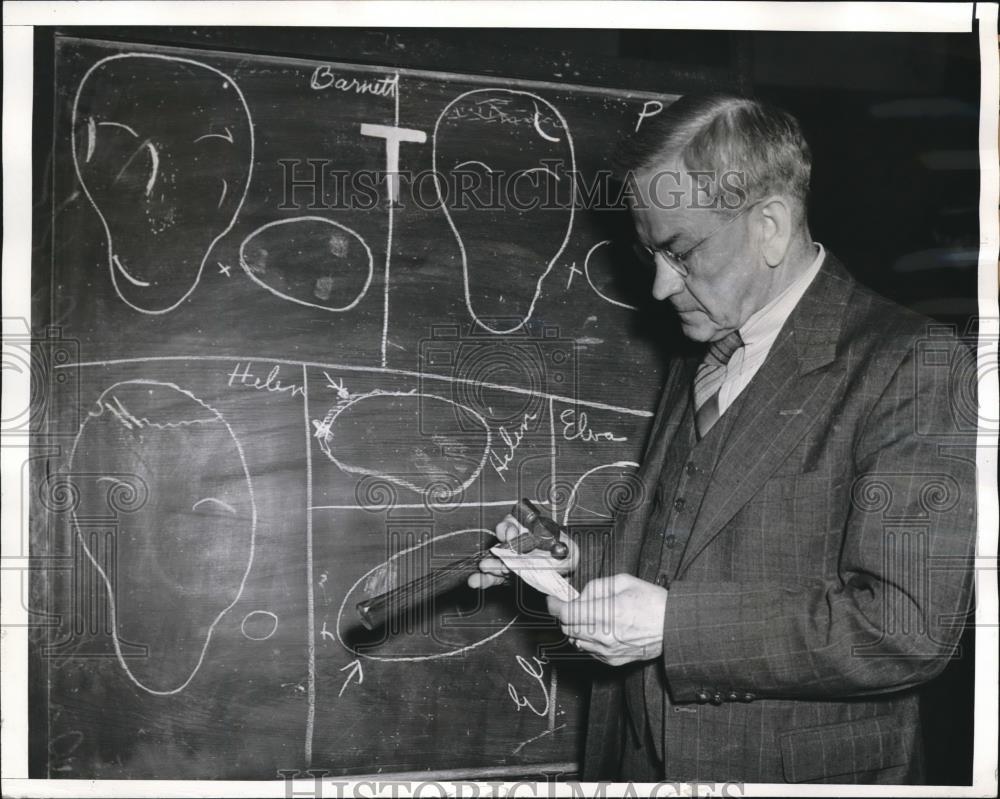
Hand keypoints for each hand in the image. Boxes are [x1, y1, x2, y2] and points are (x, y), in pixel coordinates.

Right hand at [467, 513, 578, 588]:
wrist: (560, 577)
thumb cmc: (563, 558)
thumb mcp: (569, 551)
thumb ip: (565, 549)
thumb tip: (561, 550)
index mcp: (529, 531)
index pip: (515, 522)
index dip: (511, 526)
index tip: (512, 533)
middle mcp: (515, 542)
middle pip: (502, 537)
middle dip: (500, 543)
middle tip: (499, 550)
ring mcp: (508, 559)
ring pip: (495, 557)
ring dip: (488, 562)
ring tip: (484, 568)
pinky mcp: (504, 575)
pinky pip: (492, 576)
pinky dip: (483, 580)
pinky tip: (475, 582)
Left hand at [547, 574, 665, 665]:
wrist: (673, 627)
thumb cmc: (653, 603)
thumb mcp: (623, 581)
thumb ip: (596, 587)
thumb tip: (580, 596)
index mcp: (606, 613)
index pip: (566, 614)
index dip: (554, 605)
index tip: (552, 600)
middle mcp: (604, 635)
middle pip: (567, 628)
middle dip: (567, 615)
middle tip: (577, 606)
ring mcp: (607, 650)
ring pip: (576, 640)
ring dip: (577, 628)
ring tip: (592, 617)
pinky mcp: (612, 660)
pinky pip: (589, 651)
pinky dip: (588, 640)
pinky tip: (601, 630)